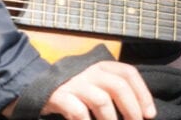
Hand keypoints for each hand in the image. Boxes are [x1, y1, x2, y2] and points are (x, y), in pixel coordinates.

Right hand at [4, 61, 155, 119]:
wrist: (30, 87)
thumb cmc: (69, 89)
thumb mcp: (92, 83)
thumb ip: (110, 90)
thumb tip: (139, 110)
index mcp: (101, 66)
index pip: (128, 74)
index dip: (142, 93)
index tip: (150, 113)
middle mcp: (89, 71)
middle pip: (118, 86)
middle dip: (132, 108)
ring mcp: (73, 83)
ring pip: (101, 100)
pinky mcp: (58, 96)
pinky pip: (77, 111)